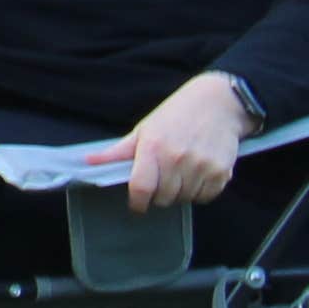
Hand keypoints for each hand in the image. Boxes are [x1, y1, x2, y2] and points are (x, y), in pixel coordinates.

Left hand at [115, 73, 252, 213]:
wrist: (219, 102)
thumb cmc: (177, 115)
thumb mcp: (145, 129)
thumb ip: (119, 151)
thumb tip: (88, 162)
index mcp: (153, 147)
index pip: (141, 188)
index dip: (137, 202)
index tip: (138, 205)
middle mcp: (177, 158)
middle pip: (163, 198)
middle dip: (161, 194)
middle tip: (165, 178)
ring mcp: (200, 166)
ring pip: (185, 199)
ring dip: (182, 193)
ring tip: (183, 172)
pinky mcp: (221, 172)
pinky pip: (206, 197)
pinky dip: (201, 191)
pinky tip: (199, 173)